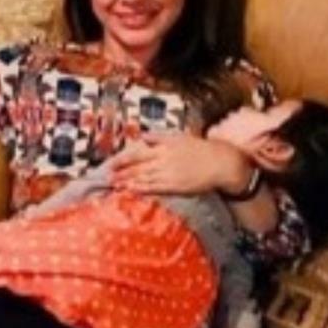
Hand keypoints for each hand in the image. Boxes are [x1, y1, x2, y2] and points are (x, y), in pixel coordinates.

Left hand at [108, 134, 245, 195]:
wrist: (220, 163)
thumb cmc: (200, 149)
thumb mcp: (178, 137)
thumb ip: (158, 137)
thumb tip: (142, 137)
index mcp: (163, 147)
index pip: (137, 154)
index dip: (122, 160)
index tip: (110, 164)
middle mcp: (163, 160)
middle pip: (137, 167)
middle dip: (121, 173)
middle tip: (106, 177)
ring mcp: (169, 174)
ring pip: (143, 178)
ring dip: (128, 182)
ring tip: (114, 184)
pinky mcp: (175, 186)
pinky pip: (155, 188)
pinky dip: (141, 189)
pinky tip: (131, 190)